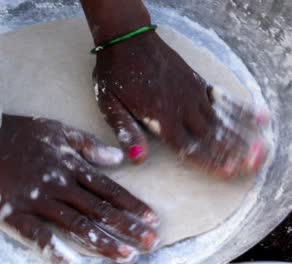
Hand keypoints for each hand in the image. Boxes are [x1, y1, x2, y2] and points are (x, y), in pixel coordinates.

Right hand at [0, 115, 159, 262]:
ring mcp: (37, 200)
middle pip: (100, 209)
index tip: (152, 219)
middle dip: (127, 227)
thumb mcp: (57, 130)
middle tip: (151, 243)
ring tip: (126, 256)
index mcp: (70, 166)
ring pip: (77, 225)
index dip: (132, 205)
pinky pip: (36, 235)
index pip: (108, 189)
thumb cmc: (18, 132)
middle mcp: (59, 185)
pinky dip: (53, 250)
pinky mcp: (14, 213)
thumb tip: (117, 158)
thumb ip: (88, 145)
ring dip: (103, 242)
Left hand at [93, 31, 267, 177]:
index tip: (228, 172)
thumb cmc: (116, 75)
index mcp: (160, 118)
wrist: (127, 39)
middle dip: (232, 153)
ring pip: (220, 120)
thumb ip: (126, 132)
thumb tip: (138, 159)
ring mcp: (192, 93)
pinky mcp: (197, 81)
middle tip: (251, 166)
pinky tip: (258, 116)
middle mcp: (181, 108)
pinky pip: (223, 99)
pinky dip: (241, 110)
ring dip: (240, 136)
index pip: (189, 147)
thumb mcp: (110, 106)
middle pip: (211, 136)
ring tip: (258, 150)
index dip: (209, 161)